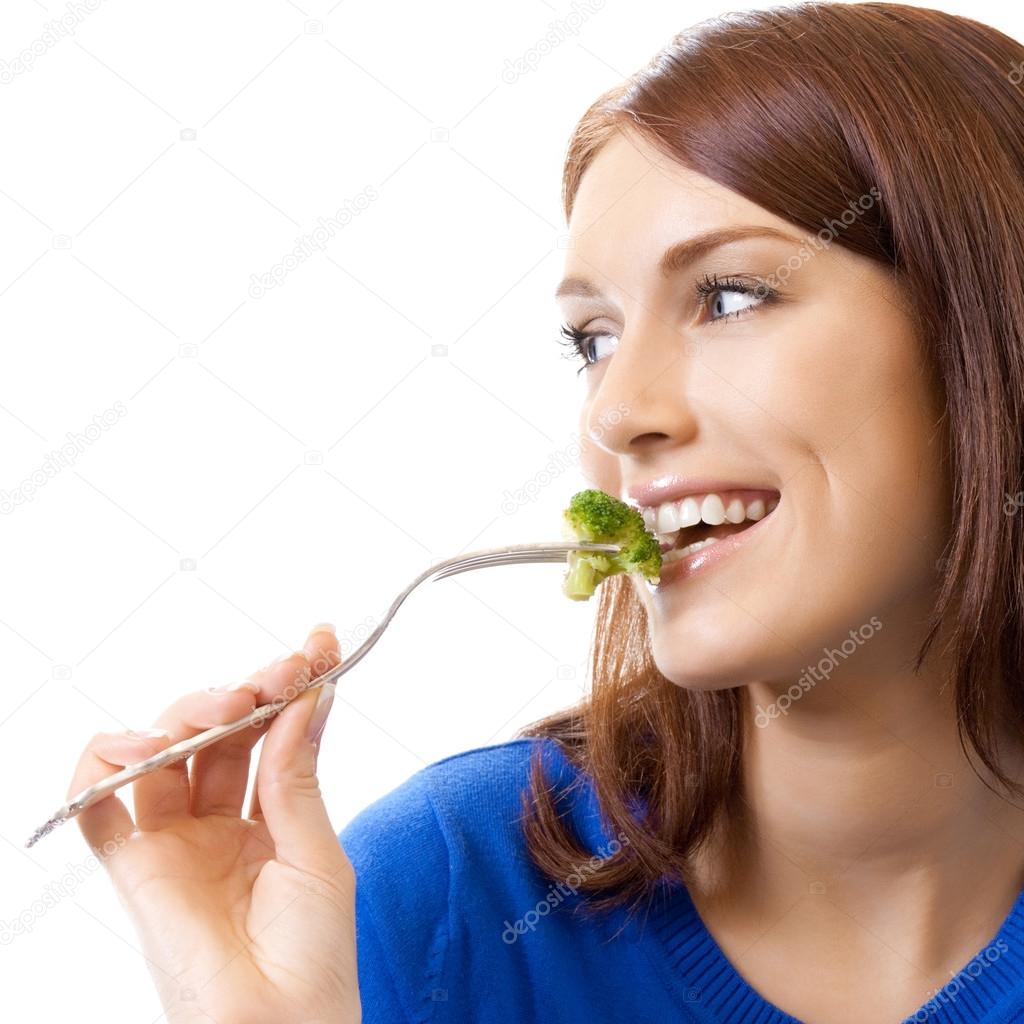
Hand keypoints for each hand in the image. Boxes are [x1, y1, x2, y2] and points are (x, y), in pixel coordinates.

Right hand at [67, 625, 359, 1023]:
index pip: (272, 730)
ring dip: (187, 714)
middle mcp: (219, 820)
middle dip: (245, 690)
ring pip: (162, 752)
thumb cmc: (313, 953)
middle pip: (218, 732)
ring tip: (229, 706)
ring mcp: (174, 841)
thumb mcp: (315, 851)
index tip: (320, 642)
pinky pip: (96, 809)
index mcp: (270, 815)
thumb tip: (310, 694)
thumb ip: (297, 775)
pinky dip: (100, 768)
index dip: (290, 683)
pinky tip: (134, 745)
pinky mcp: (133, 869)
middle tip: (276, 674)